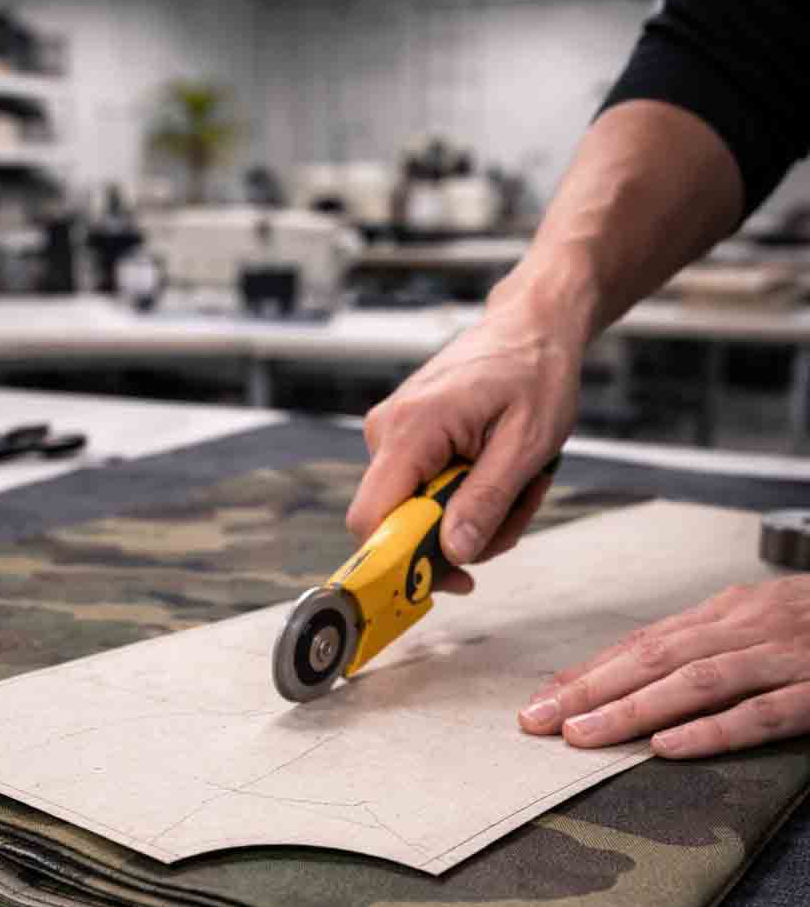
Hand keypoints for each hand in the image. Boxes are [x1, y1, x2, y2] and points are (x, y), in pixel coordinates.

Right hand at [346, 289, 584, 587]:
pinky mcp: (406, 441)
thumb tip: (454, 553)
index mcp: (411, 429)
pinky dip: (467, 498)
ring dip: (474, 518)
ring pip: (418, 515)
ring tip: (518, 483)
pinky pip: (425, 494)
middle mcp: (387, 432)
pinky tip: (499, 472)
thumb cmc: (535, 373)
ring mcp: (393, 436)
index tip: (452, 579)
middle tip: (516, 512)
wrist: (533, 326)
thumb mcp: (527, 444)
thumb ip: (487, 501)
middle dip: (462, 537)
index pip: (371, 519)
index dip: (400, 562)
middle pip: (399, 526)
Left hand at [518, 577, 809, 757]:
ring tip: (582, 736)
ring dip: (633, 709)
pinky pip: (764, 712)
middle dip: (590, 690)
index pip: (646, 642)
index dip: (589, 670)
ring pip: (698, 681)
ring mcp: (789, 657)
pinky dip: (714, 730)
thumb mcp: (762, 621)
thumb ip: (703, 643)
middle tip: (537, 721)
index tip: (539, 699)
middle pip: (655, 657)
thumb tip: (628, 673)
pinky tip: (669, 746)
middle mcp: (751, 627)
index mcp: (734, 611)